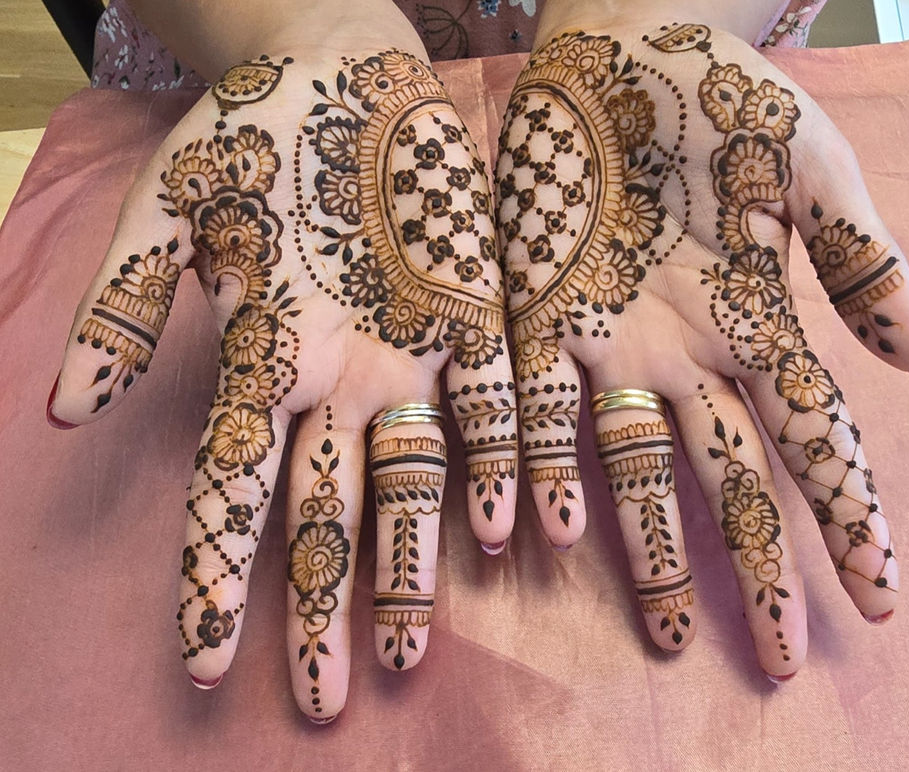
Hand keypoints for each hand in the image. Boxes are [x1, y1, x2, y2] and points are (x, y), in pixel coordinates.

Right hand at [48, 34, 516, 716]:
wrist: (341, 67)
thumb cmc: (249, 132)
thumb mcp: (169, 209)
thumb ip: (125, 306)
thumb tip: (64, 411)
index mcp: (265, 362)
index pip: (232, 491)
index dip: (216, 573)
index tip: (202, 660)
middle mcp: (341, 381)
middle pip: (327, 511)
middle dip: (322, 603)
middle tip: (321, 701)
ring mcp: (414, 355)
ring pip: (413, 480)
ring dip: (410, 565)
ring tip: (406, 655)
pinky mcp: (478, 315)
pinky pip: (499, 402)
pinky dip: (503, 461)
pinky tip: (505, 531)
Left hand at [496, 18, 908, 676]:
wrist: (616, 49)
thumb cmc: (719, 98)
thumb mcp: (810, 166)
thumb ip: (862, 259)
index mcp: (755, 322)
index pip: (814, 440)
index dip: (850, 516)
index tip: (881, 594)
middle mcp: (685, 354)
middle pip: (732, 477)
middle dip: (761, 565)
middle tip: (785, 658)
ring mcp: (609, 342)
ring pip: (635, 466)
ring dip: (655, 548)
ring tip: (672, 633)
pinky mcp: (534, 316)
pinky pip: (535, 408)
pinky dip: (542, 466)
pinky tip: (551, 530)